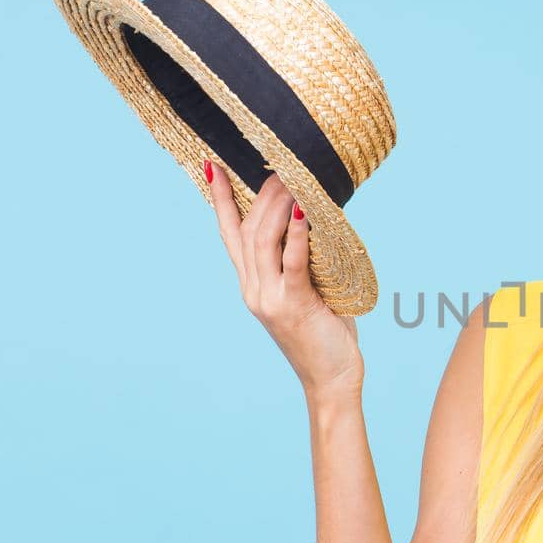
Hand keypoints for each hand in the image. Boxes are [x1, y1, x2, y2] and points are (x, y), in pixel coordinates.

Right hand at [206, 158, 364, 396]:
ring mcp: (269, 298)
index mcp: (252, 284)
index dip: (219, 199)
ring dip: (279, 205)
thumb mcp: (309, 290)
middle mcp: (253, 289)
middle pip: (248, 229)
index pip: (229, 233)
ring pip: (264, 240)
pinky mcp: (293, 305)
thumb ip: (302, 260)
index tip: (211, 164)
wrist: (331, 379)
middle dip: (261, 193)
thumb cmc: (325, 333)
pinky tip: (305, 211)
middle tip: (279, 163)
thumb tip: (314, 217)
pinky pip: (292, 263)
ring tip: (291, 177)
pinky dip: (298, 235)